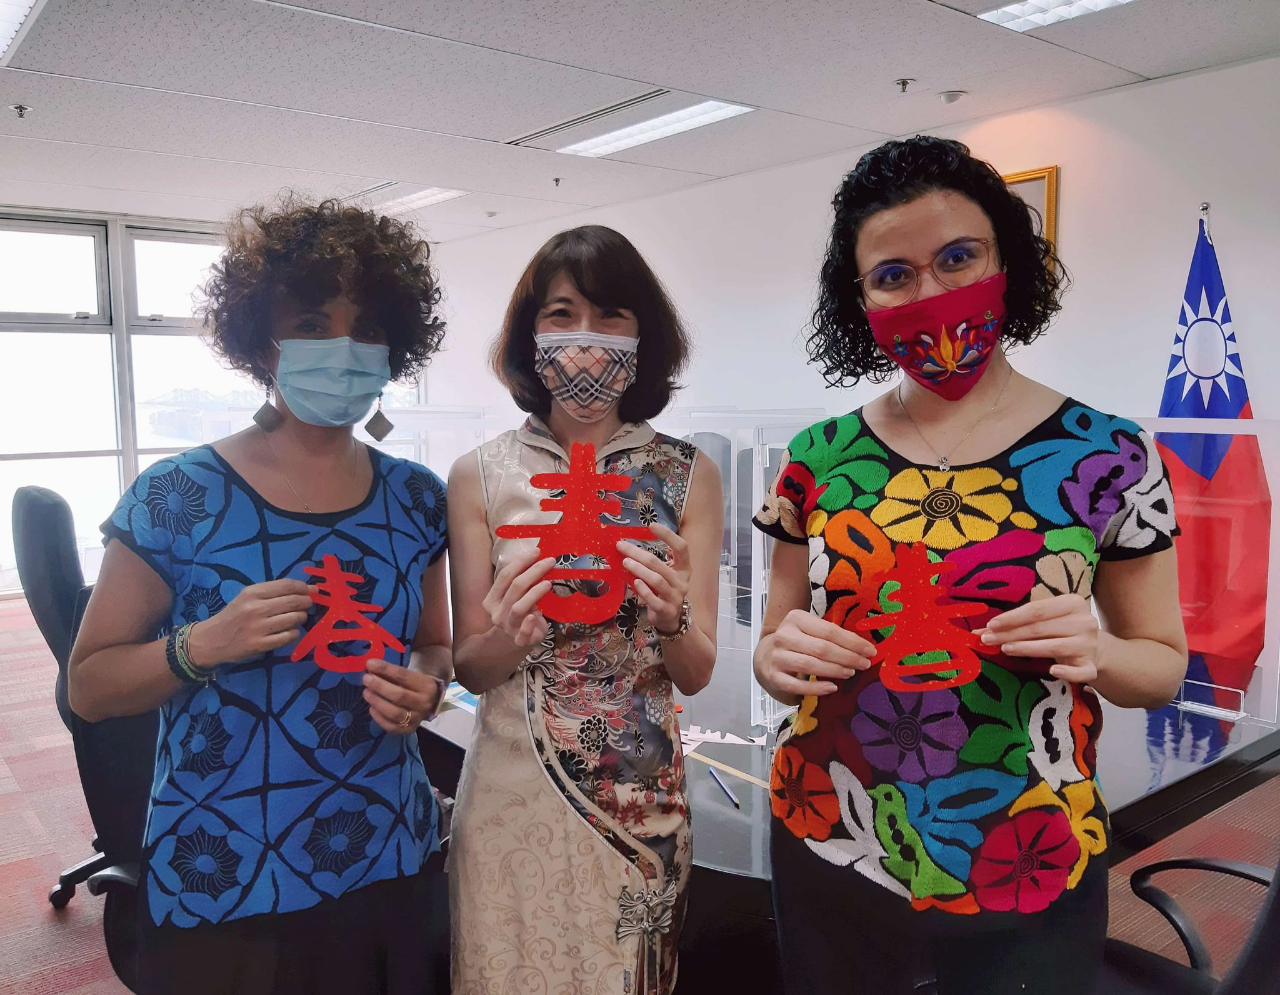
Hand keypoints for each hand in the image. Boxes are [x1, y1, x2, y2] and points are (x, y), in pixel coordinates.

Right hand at [187, 578, 314, 667]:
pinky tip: (289, 631)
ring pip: (294, 618)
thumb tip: (307, 589)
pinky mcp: (260, 644)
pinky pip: (288, 636)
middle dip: (306, 602)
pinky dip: (294, 633)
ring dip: (301, 618)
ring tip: (297, 618)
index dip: (304, 587)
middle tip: (308, 605)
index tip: (312, 591)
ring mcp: (258, 627)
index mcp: (252, 592)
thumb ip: (273, 592)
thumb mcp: (247, 597)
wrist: (211, 640)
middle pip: (294, 601)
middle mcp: (255, 608)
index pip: (287, 585)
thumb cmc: (233, 616)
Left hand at [362, 658, 444, 734]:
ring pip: (395, 713)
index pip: (404, 676)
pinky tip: (371, 708)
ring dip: (377, 702)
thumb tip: (370, 666)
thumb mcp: (409, 675)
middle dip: (380, 686)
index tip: (370, 664)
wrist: (429, 703)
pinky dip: (379, 718)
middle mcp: (424, 703)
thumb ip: (392, 673)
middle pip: (399, 696)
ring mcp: (417, 719)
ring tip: (366, 692)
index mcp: (426, 686)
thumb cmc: (414, 685)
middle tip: (366, 679)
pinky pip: (391, 727)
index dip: (386, 669)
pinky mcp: (408, 730)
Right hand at [484, 546, 552, 647]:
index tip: (536, 552)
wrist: (517, 640)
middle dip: (533, 571)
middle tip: (549, 562)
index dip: (520, 562)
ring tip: (548, 582)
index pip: (504, 576)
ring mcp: (508, 627)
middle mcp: (497, 613)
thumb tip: (531, 555)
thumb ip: (516, 580)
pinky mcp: (520, 640)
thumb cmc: (518, 612)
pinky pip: (522, 633)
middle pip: (514, 588)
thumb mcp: (513, 596)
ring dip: (534, 593)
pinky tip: (535, 615)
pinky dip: (528, 624)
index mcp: (492, 599)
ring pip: (518, 607)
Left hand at [618, 524, 690, 632]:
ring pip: (657, 580)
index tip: (652, 525)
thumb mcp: (667, 575)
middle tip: (621, 546)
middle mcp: (682, 582)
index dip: (668, 535)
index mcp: (684, 569)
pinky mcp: (666, 610)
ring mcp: (675, 597)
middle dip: (638, 553)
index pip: (681, 548)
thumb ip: (655, 562)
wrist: (671, 620)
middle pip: (660, 564)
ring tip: (625, 562)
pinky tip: (635, 582)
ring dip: (639, 570)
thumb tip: (630, 545)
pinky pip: (654, 599)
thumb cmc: (665, 592)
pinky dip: (644, 590)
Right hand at [757, 610, 875, 698]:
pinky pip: (797, 685)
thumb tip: (864, 647)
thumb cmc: (796, 642)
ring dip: (835, 670)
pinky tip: (832, 688)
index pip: (829, 631)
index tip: (870, 651)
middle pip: (822, 648)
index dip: (852, 642)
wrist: (766, 655)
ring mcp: (777, 656)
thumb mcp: (810, 630)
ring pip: (811, 665)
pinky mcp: (773, 676)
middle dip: (848, 657)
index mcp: (796, 618)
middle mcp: (784, 636)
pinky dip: (817, 688)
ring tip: (850, 673)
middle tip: (864, 664)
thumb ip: (831, 635)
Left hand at [982, 594, 1100, 682]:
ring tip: (1004, 649)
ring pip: (1055, 647)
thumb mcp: (1044, 620)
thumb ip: (1017, 622)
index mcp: (1073, 603)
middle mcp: (1084, 622)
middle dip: (1011, 634)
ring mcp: (1089, 645)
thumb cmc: (1061, 629)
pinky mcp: (1092, 666)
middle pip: (1041, 628)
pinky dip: (1067, 672)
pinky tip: (1052, 671)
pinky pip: (1081, 672)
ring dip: (1027, 648)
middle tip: (987, 640)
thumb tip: (981, 631)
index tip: (991, 625)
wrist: (1095, 648)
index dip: (1013, 617)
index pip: (1037, 610)